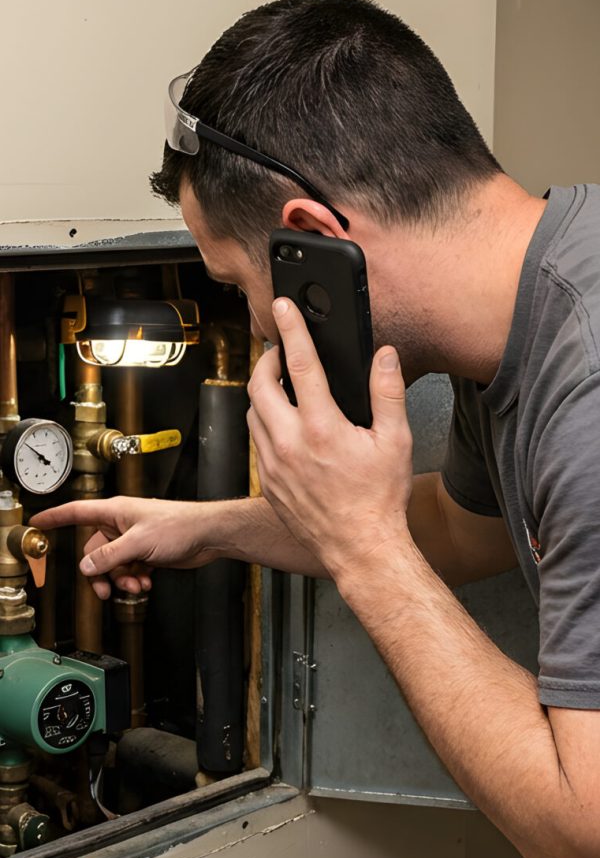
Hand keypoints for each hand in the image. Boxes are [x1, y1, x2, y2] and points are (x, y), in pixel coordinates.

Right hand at [30, 497, 222, 599]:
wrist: (207, 535)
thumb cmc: (180, 525)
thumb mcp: (138, 543)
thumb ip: (109, 557)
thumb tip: (87, 566)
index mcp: (114, 512)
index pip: (76, 513)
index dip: (55, 518)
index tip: (38, 522)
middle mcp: (121, 525)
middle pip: (95, 552)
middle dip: (101, 573)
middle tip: (107, 589)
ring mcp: (134, 540)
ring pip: (113, 565)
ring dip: (121, 580)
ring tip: (136, 586)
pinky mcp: (147, 553)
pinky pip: (129, 570)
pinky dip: (135, 580)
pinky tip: (146, 583)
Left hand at [247, 298, 412, 578]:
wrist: (359, 549)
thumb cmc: (379, 500)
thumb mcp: (395, 441)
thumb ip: (388, 392)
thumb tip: (385, 357)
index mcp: (322, 428)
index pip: (300, 365)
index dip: (291, 330)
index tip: (282, 308)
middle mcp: (290, 443)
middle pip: (259, 385)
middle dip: (265, 360)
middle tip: (278, 353)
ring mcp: (273, 465)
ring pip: (252, 413)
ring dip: (261, 393)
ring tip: (279, 386)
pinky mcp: (267, 483)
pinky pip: (255, 442)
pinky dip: (263, 423)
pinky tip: (281, 425)